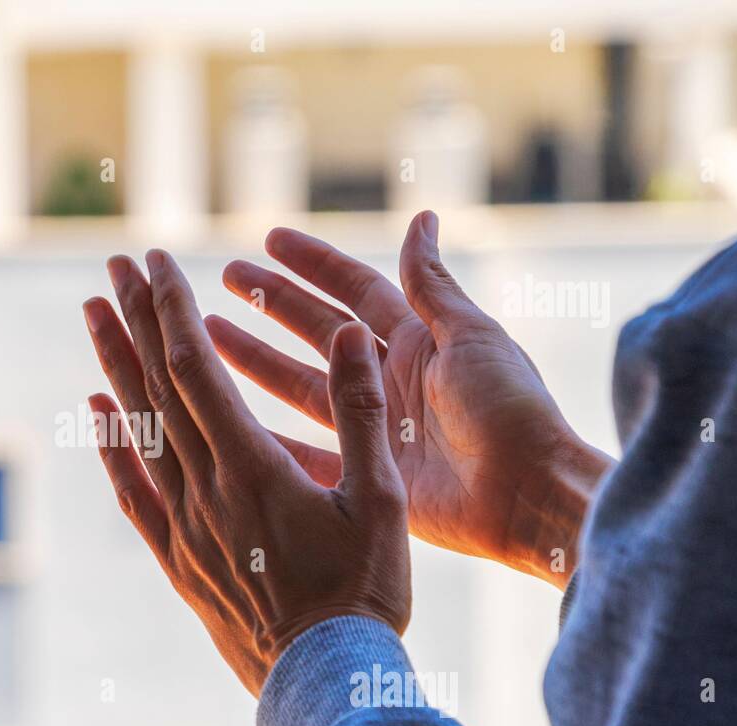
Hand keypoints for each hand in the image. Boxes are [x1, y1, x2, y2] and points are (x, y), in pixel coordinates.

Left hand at [82, 249, 410, 695]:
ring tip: (93, 313)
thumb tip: (352, 333)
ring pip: (136, 429)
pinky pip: (130, 490)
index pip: (194, 367)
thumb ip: (361, 411)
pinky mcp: (175, 557)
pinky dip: (111, 445)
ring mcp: (182, 524)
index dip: (171, 308)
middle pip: (155, 386)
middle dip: (133, 317)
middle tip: (112, 263)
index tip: (154, 260)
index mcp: (250, 465)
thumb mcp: (379, 497)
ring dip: (113, 365)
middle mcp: (202, 488)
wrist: (323, 678)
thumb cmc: (362, 590)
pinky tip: (97, 412)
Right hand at [213, 212, 611, 588]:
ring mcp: (374, 428)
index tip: (269, 241)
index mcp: (419, 342)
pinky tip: (228, 419)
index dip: (313, 264)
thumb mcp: (470, 337)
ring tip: (209, 337)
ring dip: (256, 360)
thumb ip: (433, 286)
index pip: (354, 290)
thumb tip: (421, 218)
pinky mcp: (366, 476)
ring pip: (300, 386)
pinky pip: (305, 454)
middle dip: (271, 304)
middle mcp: (390, 380)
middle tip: (224, 279)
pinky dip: (269, 439)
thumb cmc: (510, 410)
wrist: (528, 495)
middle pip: (318, 333)